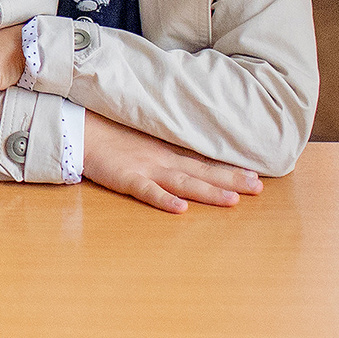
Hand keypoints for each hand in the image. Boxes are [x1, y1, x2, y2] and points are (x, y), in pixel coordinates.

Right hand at [81, 113, 261, 212]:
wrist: (79, 128)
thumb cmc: (109, 133)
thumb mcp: (142, 138)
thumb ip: (162, 148)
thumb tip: (185, 156)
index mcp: (166, 152)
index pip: (204, 161)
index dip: (229, 169)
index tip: (256, 174)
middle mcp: (162, 160)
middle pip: (202, 172)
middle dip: (231, 181)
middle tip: (259, 188)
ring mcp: (145, 169)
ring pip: (183, 182)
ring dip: (208, 192)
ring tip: (232, 201)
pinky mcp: (125, 178)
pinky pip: (147, 191)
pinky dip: (164, 200)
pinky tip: (180, 209)